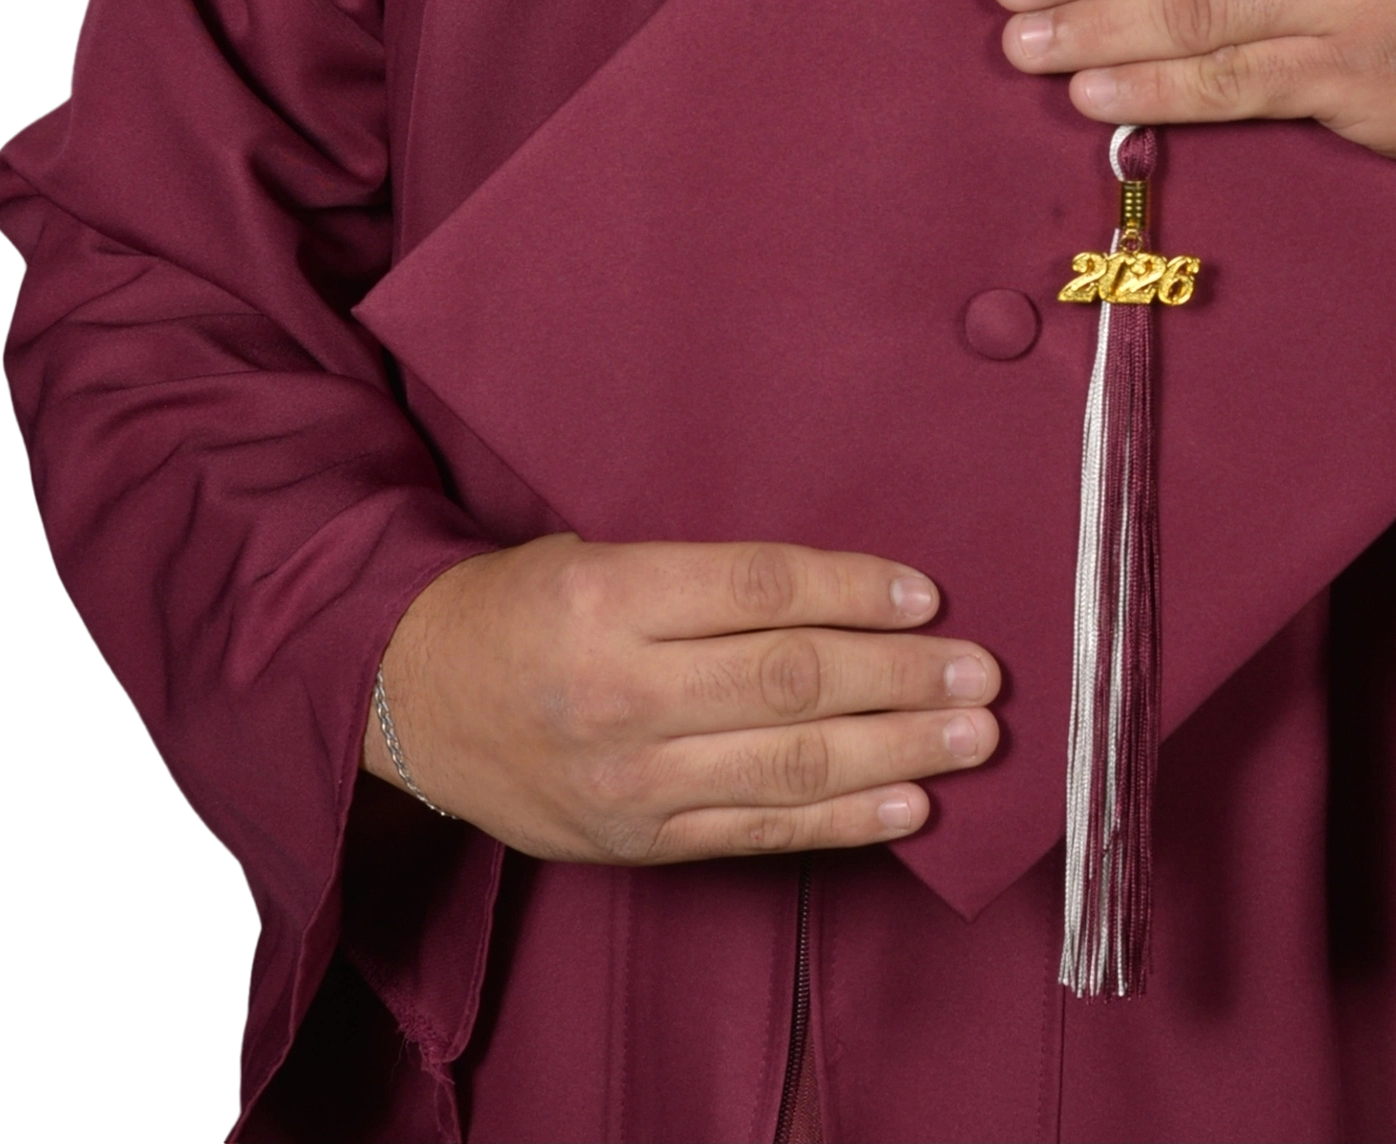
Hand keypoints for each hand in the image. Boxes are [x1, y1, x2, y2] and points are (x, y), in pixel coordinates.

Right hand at [361, 536, 1000, 859]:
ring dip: (897, 751)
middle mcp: (620, 691)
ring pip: (788, 766)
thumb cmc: (521, 606)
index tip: (929, 595)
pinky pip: (758, 832)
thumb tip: (845, 589)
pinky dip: (843, 822)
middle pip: (789, 681)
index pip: (758, 589)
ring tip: (973, 736)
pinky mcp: (637, 841)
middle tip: (983, 672)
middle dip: (899, 676)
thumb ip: (702, 577)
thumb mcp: (596, 555)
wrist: (412, 699)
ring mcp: (630, 779)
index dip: (853, 591)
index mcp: (606, 597)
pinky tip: (911, 803)